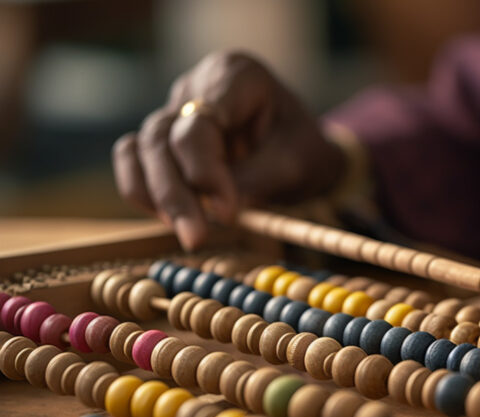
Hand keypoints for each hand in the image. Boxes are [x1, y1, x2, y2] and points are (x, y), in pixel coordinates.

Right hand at [113, 51, 344, 249]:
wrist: (303, 151)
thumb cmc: (304, 149)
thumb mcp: (298, 162)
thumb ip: (255, 179)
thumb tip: (211, 208)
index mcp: (235, 75)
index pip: (199, 124)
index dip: (205, 172)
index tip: (227, 213)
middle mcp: (196, 86)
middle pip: (162, 137)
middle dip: (175, 193)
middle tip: (196, 237)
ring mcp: (173, 108)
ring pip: (142, 150)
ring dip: (157, 197)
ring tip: (188, 234)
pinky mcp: (162, 137)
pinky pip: (134, 160)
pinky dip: (142, 190)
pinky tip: (167, 218)